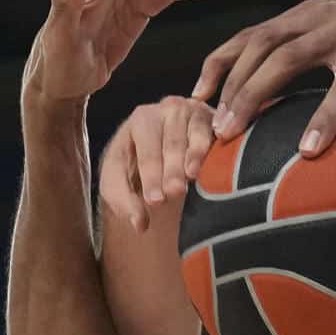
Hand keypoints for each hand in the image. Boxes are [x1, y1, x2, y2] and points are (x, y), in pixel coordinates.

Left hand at [99, 97, 215, 232]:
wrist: (164, 153)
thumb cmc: (140, 167)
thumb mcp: (121, 183)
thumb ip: (125, 202)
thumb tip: (140, 224)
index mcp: (140, 120)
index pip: (146, 149)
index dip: (150, 175)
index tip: (155, 200)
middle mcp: (167, 110)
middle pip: (170, 142)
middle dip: (171, 169)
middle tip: (173, 193)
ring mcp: (192, 111)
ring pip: (193, 136)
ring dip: (191, 159)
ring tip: (190, 179)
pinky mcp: (214, 118)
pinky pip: (211, 133)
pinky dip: (208, 150)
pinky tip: (208, 165)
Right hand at [190, 0, 335, 156]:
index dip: (327, 116)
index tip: (305, 152)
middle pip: (289, 58)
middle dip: (255, 94)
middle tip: (228, 136)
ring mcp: (310, 13)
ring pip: (261, 40)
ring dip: (232, 79)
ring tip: (212, 122)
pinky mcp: (292, 11)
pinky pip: (249, 33)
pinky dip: (222, 59)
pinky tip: (199, 91)